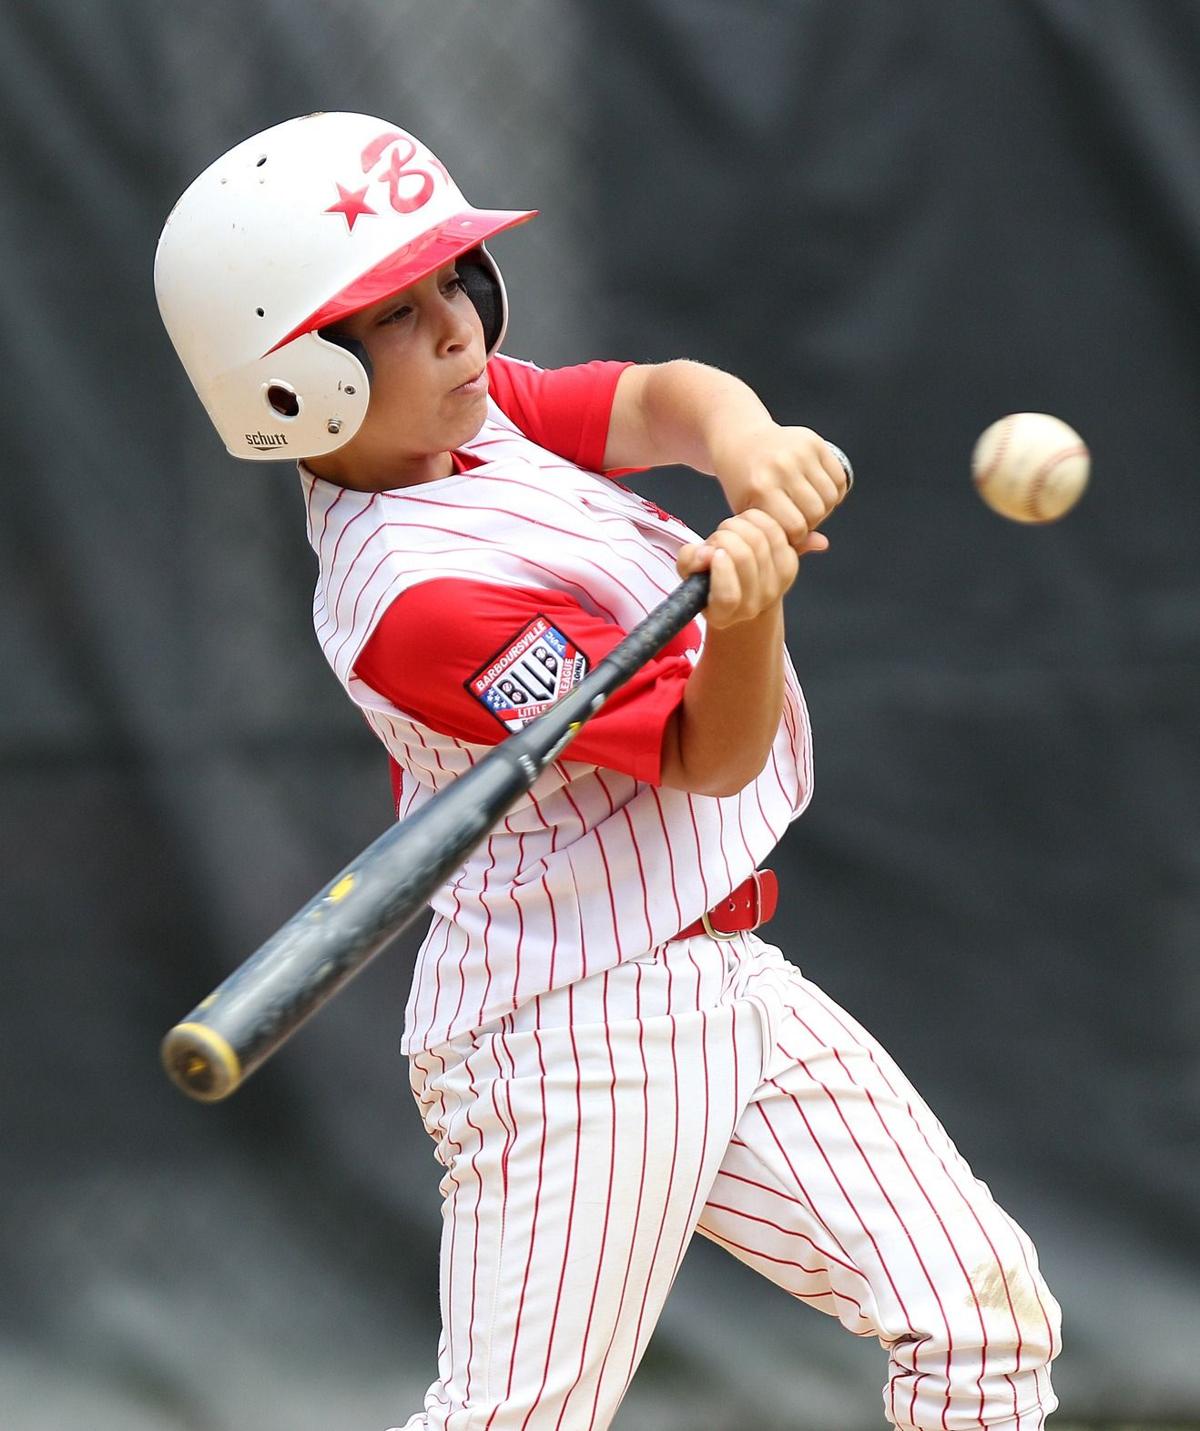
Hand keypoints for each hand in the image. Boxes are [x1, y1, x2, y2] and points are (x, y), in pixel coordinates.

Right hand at [676, 510, 826, 629]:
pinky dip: (758, 520)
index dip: (721, 570)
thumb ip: (689, 563)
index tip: (714, 553)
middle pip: (744, 557)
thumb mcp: (690, 573)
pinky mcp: (790, 565)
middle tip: (717, 538)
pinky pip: (775, 530)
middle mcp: (752, 606)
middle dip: (724, 537)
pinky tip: (747, 524)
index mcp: (722, 614)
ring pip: (759, 539)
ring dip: (739, 525)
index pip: (728, 596)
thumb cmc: (712, 578)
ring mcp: (775, 587)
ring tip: (731, 531)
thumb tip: (705, 553)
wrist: (743, 586)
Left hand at [711, 424, 849, 549]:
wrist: (741, 442)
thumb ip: (783, 535)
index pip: (796, 527)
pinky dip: (835, 491)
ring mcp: (799, 452)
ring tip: (808, 506)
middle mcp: (781, 467)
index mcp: (761, 487)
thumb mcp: (753, 514)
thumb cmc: (744, 484)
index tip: (789, 534)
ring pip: (831, 496)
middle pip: (816, 512)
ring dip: (824, 507)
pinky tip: (819, 493)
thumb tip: (823, 544)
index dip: (796, 537)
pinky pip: (840, 478)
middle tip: (800, 519)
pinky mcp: (813, 442)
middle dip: (811, 522)